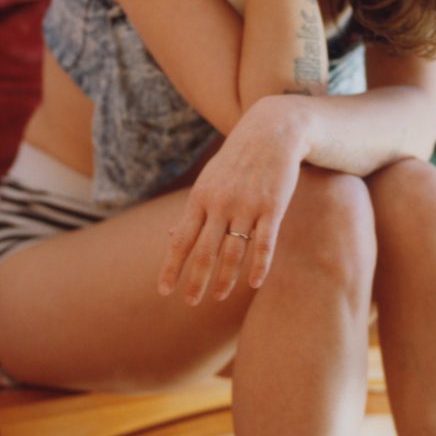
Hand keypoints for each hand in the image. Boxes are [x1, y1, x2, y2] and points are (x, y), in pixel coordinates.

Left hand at [158, 98, 305, 304]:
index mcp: (201, 198)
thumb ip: (192, 211)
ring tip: (219, 297)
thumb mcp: (209, 181)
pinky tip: (255, 284)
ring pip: (234, 252)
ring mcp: (247, 206)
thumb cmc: (237, 161)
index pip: (182, 239)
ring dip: (225, 279)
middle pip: (205, 251)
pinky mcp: (272, 207)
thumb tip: (169, 236)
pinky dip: (259, 265)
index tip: (163, 290)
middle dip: (196, 280)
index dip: (172, 266)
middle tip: (190, 302)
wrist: (272, 132)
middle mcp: (221, 204)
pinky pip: (265, 243)